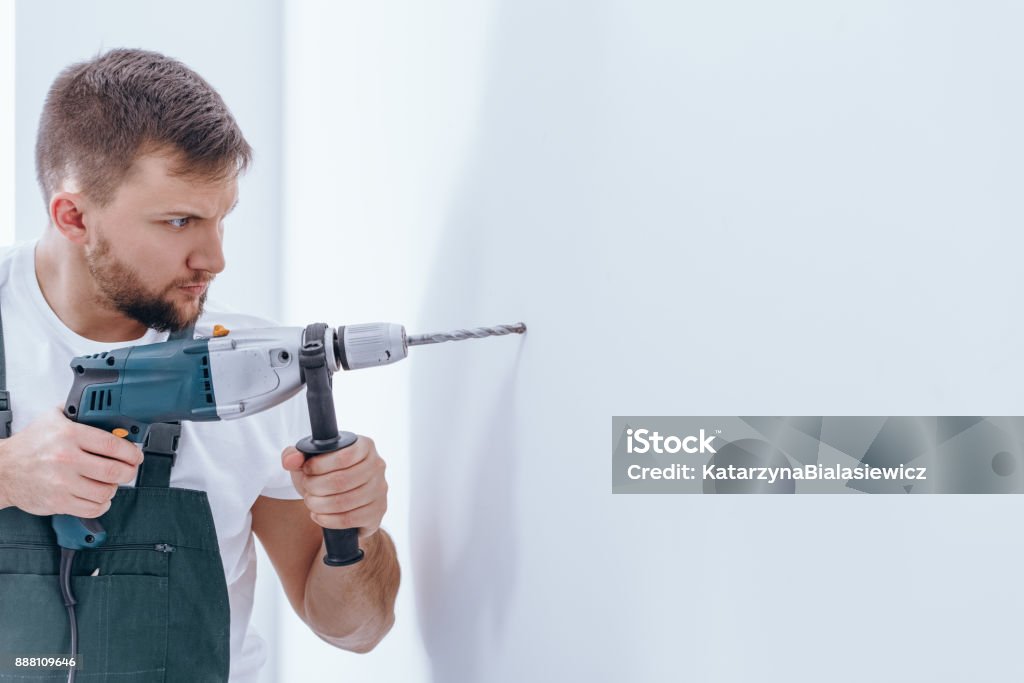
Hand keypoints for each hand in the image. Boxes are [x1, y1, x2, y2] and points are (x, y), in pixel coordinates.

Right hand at [0, 406, 142, 516]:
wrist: (3, 469)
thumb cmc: (29, 445)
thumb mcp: (52, 418)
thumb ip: (78, 412)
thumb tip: (107, 412)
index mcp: (69, 435)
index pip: (112, 444)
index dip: (131, 452)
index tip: (135, 455)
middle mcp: (67, 459)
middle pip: (114, 470)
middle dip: (129, 471)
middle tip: (130, 469)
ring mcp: (63, 482)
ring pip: (106, 491)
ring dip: (114, 488)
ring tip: (110, 482)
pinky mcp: (59, 502)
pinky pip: (93, 508)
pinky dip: (102, 504)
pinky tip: (100, 496)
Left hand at [281, 436, 387, 539]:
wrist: (339, 498)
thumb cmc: (324, 475)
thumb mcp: (308, 462)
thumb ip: (294, 455)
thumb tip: (291, 460)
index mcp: (365, 445)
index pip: (343, 456)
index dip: (319, 466)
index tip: (306, 470)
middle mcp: (378, 465)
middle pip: (341, 480)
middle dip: (315, 487)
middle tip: (307, 489)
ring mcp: (380, 490)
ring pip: (344, 502)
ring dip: (319, 505)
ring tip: (311, 502)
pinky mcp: (378, 511)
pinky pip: (350, 519)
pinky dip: (328, 520)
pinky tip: (318, 515)